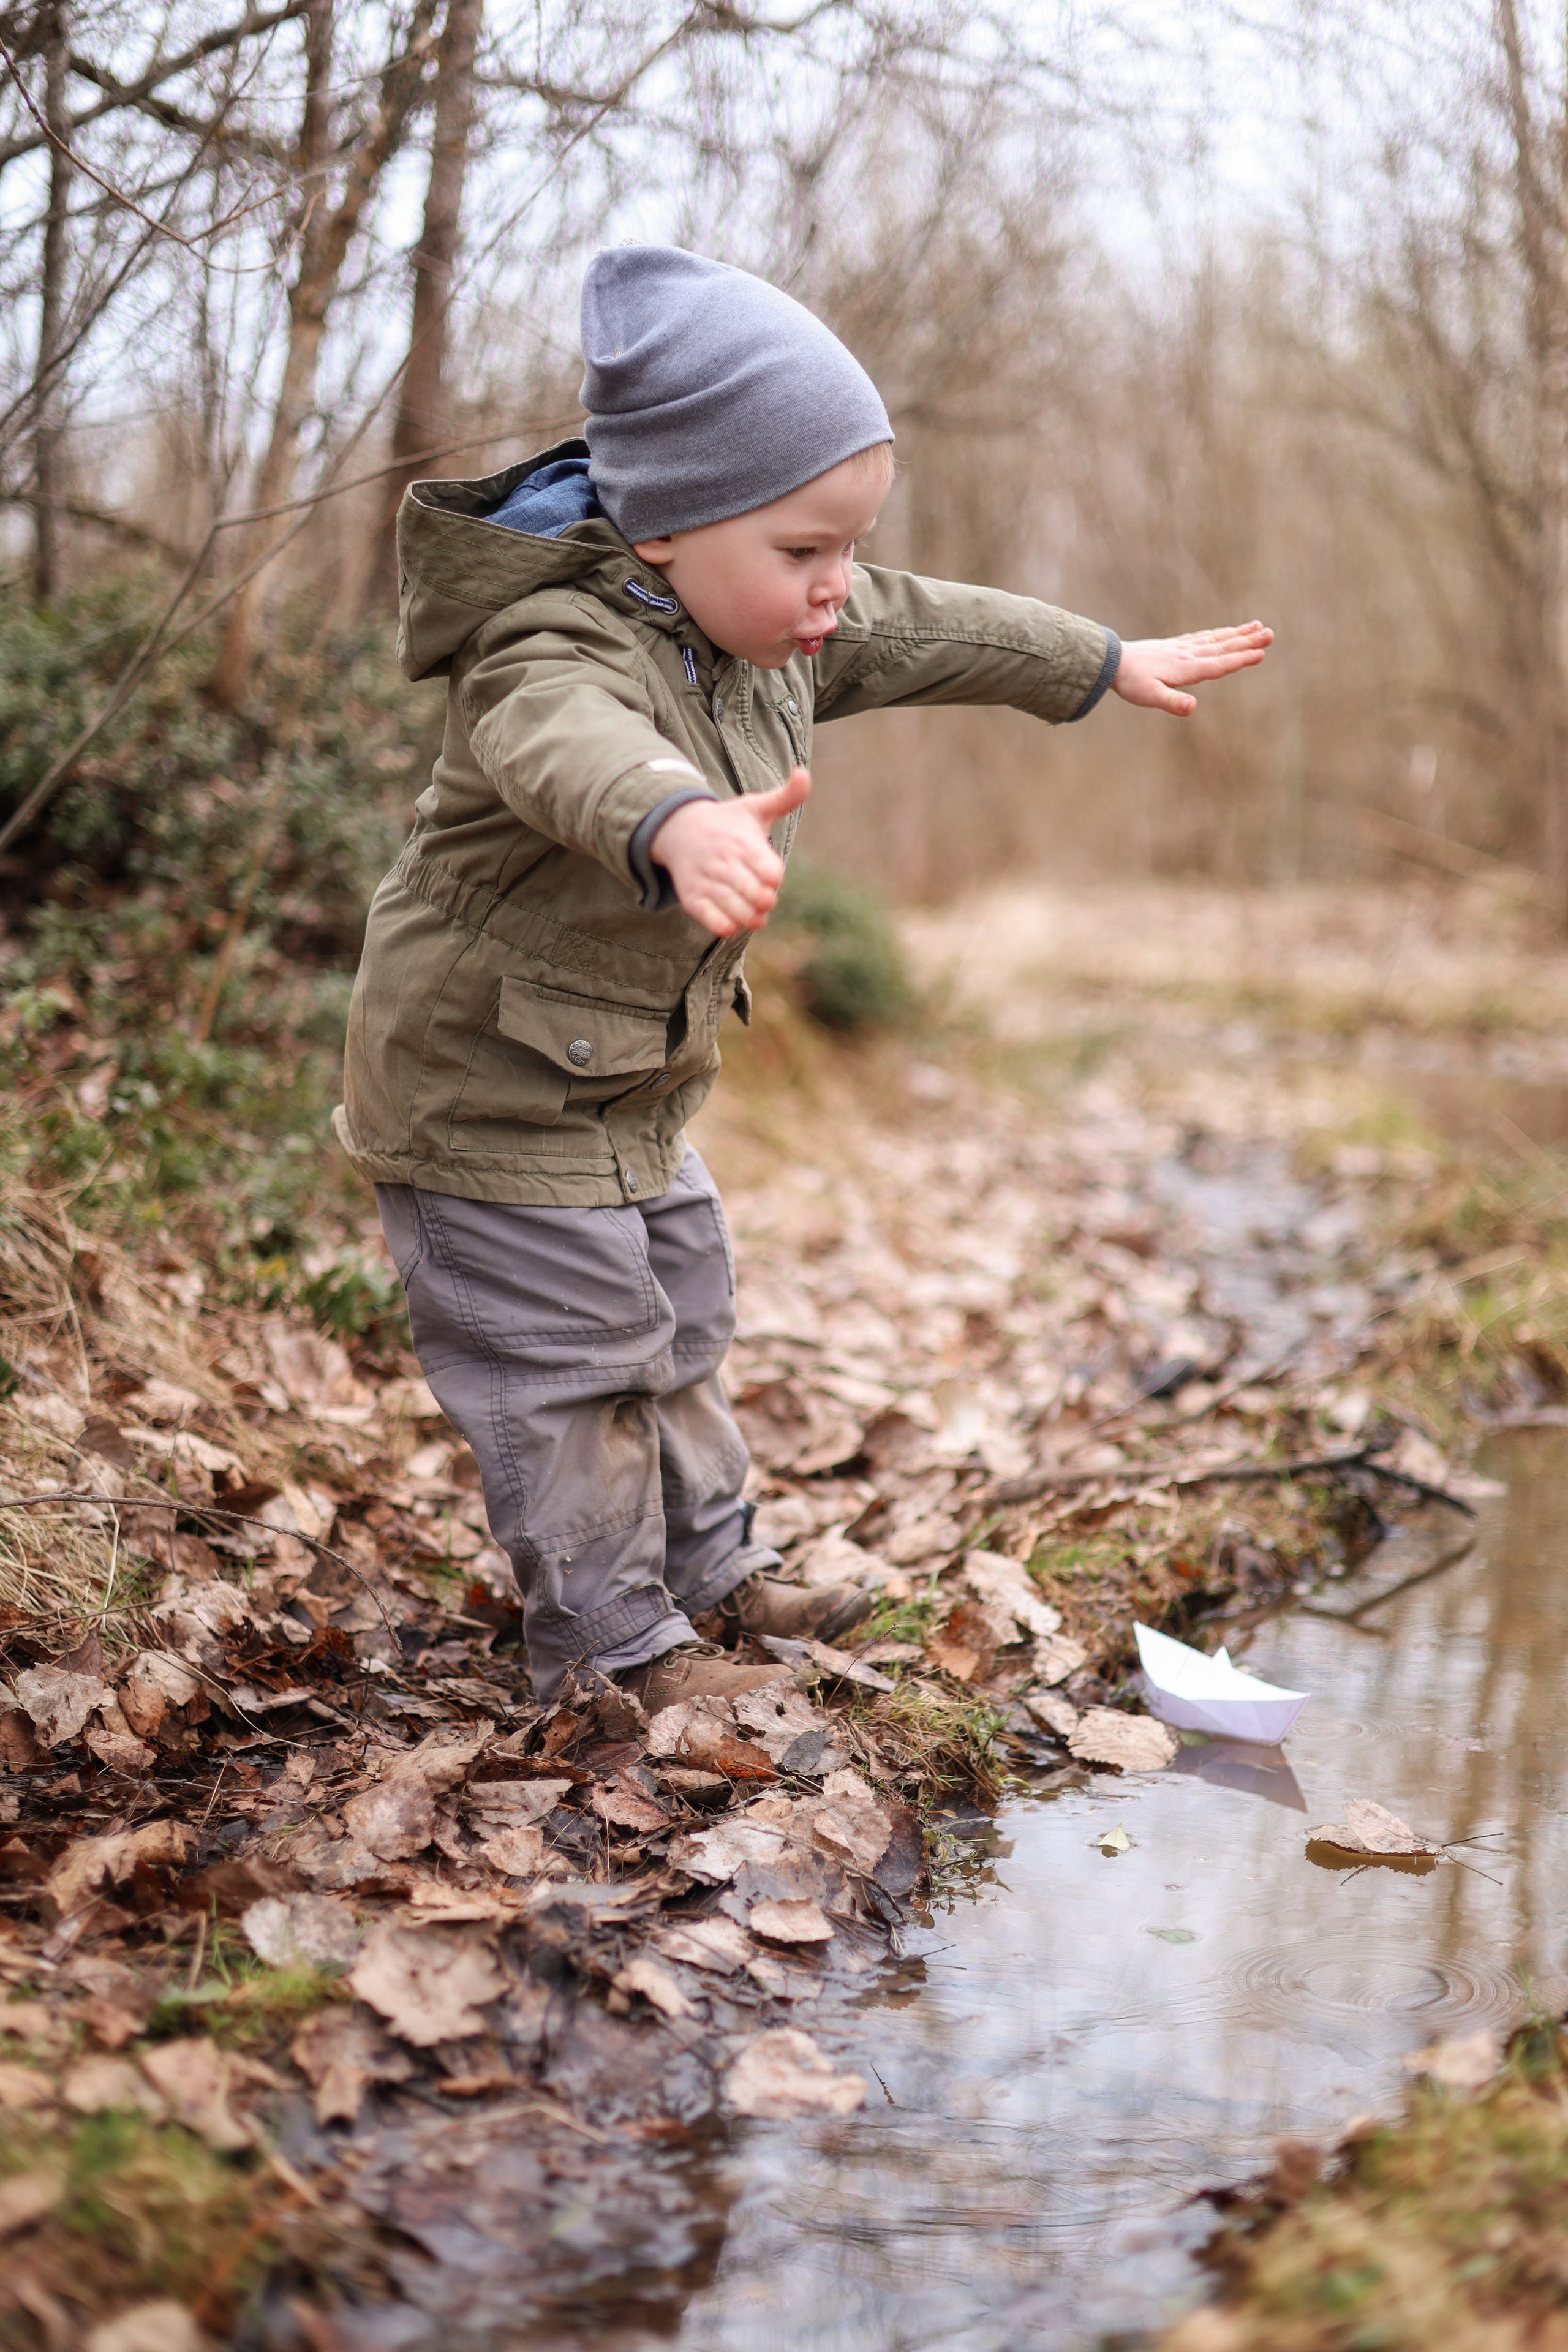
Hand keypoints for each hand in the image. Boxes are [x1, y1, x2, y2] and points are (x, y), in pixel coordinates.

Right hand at [651, 766, 811, 935]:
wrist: (678, 829)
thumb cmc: (727, 822)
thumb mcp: (755, 806)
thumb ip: (786, 796)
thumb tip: (804, 772)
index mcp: (744, 843)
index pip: (770, 871)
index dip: (773, 877)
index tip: (770, 874)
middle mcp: (725, 862)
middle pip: (756, 894)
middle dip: (765, 900)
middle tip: (764, 897)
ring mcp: (706, 880)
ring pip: (736, 910)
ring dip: (751, 917)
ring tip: (755, 914)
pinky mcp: (692, 897)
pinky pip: (710, 920)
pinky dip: (725, 925)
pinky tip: (733, 921)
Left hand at [1112, 620, 1272, 715]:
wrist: (1111, 661)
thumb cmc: (1131, 683)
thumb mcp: (1150, 698)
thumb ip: (1172, 703)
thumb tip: (1192, 708)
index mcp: (1186, 668)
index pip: (1219, 664)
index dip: (1240, 660)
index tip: (1261, 654)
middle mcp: (1188, 655)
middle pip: (1223, 648)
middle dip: (1247, 642)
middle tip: (1270, 634)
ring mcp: (1183, 648)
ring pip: (1216, 639)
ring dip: (1237, 634)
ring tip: (1257, 627)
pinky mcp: (1176, 646)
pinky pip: (1203, 637)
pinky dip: (1218, 633)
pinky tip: (1226, 631)